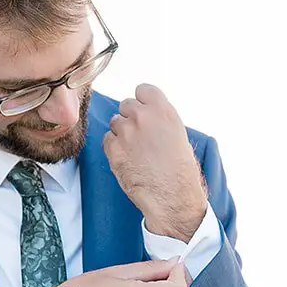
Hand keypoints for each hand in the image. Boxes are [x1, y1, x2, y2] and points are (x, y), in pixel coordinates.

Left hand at [102, 83, 207, 241]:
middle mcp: (143, 117)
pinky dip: (114, 148)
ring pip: (115, 122)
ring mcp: (126, 132)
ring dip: (122, 133)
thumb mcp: (177, 134)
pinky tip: (128, 159)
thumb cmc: (180, 170)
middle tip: (141, 136)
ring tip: (136, 151)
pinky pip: (107, 139)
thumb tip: (145, 111)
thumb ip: (159, 118)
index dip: (143, 101)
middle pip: (126, 104)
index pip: (142, 89)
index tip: (145, 112)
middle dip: (131, 117)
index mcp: (163, 111)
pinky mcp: (113, 148)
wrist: (172, 197)